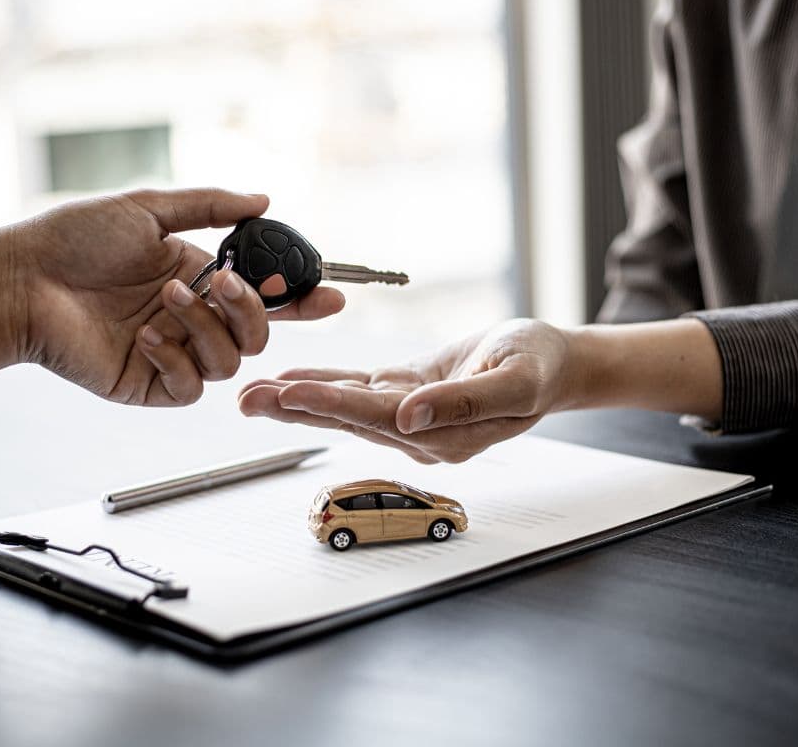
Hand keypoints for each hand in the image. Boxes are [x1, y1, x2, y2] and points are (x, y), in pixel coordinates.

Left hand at [0, 188, 344, 403]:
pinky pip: (193, 386)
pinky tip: (150, 336)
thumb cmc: (74, 238)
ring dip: (210, 328)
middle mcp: (191, 316)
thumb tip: (264, 198)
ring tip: (167, 298)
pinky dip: (179, 359)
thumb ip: (211, 206)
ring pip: (231, 362)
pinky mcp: (149, 383)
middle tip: (224, 283)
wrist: (21, 279)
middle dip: (252, 309)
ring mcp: (172, 353)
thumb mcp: (149, 208)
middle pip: (257, 333)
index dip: (301, 298)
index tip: (331, 294)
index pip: (264, 294)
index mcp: (198, 276)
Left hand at [239, 319, 574, 462]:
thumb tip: (411, 417)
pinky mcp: (406, 391)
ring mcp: (410, 415)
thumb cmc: (541, 366)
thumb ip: (464, 403)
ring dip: (298, 399)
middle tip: (244, 399)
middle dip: (294, 408)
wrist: (554, 362)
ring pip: (345, 404)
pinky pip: (358, 386)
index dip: (331, 404)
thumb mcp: (515, 380)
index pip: (376, 418)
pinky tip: (288, 379)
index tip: (289, 394)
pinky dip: (323, 382)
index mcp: (443, 435)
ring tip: (251, 392)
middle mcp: (418, 432)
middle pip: (347, 417)